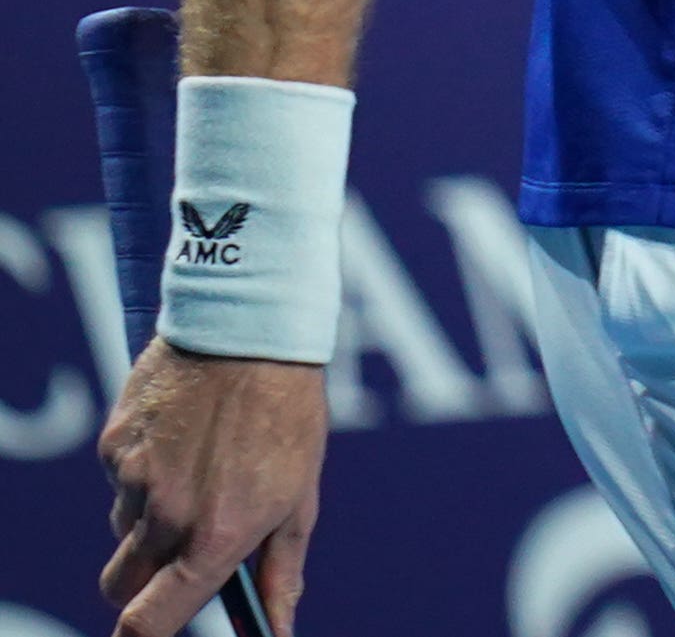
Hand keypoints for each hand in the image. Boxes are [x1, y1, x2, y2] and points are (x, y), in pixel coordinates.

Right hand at [100, 341, 322, 634]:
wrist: (251, 329)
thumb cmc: (288, 414)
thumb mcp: (300, 495)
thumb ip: (282, 569)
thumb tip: (279, 627)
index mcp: (216, 536)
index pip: (150, 621)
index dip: (142, 635)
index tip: (145, 632)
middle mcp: (167, 516)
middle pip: (123, 584)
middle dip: (142, 580)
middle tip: (179, 545)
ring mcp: (133, 480)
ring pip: (122, 528)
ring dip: (149, 517)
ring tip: (199, 466)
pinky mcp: (113, 446)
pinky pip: (118, 481)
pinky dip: (142, 471)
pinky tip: (181, 435)